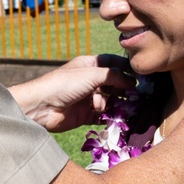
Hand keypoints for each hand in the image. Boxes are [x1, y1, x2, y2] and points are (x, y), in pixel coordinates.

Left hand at [9, 54, 134, 131]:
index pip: (112, 64)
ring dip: (119, 105)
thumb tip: (133, 82)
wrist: (42, 107)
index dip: (126, 69)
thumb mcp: (92, 75)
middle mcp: (89, 81)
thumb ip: (114, 76)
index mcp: (89, 66)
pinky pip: (102, 116)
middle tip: (140, 96)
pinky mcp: (85, 115)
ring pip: (109, 101)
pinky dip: (110, 118)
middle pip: (113, 84)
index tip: (141, 76)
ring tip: (131, 109)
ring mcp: (87, 99)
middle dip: (125, 90)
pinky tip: (120, 119)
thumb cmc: (64, 84)